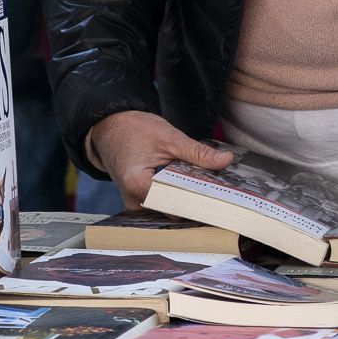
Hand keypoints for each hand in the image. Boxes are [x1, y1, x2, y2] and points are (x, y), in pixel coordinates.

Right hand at [86, 110, 234, 207]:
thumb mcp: (169, 136)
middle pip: (174, 211)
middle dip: (197, 201)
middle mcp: (134, 201)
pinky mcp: (140, 202)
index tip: (224, 198)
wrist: (111, 127)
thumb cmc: (134, 129)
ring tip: (209, 189)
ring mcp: (135, 204)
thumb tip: (226, 160)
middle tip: (223, 193)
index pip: (177, 204)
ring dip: (188, 200)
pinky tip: (192, 188)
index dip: (201, 201)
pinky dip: (178, 197)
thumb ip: (197, 152)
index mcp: (137, 184)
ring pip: (170, 210)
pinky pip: (164, 205)